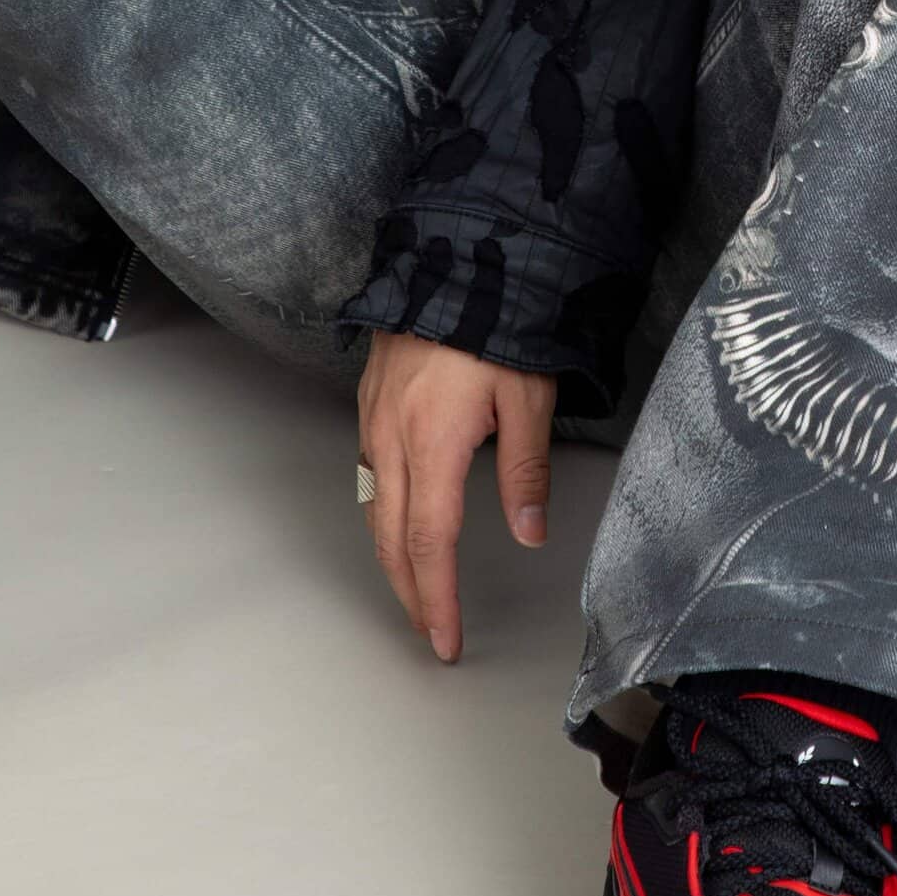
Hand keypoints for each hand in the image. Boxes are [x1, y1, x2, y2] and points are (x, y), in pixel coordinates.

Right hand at [357, 332, 556, 661]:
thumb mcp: (528, 392)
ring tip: (416, 588)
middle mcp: (392, 438)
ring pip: (374, 508)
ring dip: (392, 557)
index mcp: (432, 443)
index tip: (446, 640)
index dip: (437, 599)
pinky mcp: (368, 400)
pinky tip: (399, 519)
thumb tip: (528, 532)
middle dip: (409, 594)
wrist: (450, 255)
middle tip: (430, 630)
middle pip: (391, 539)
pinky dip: (382, 513)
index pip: (430, 544)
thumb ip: (526, 466)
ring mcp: (373, 418)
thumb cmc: (497, 318)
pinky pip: (368, 473)